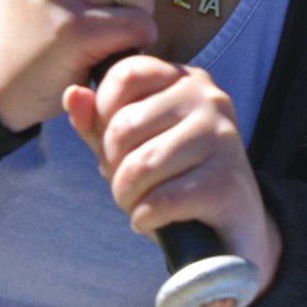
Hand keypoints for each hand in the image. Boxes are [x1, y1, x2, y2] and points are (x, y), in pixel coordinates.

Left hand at [65, 59, 281, 282]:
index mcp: (185, 79)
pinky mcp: (227, 181)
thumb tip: (72, 95)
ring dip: (127, 197)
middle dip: (113, 167)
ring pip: (142, 165)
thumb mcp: (131, 147)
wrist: (234, 233)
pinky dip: (145, 218)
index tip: (114, 147)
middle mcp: (209, 98)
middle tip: (127, 187)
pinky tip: (153, 221)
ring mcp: (222, 137)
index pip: (125, 73)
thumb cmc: (175, 180)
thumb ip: (98, 122)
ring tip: (138, 206)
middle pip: (125, 126)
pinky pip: (161, 200)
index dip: (102, 115)